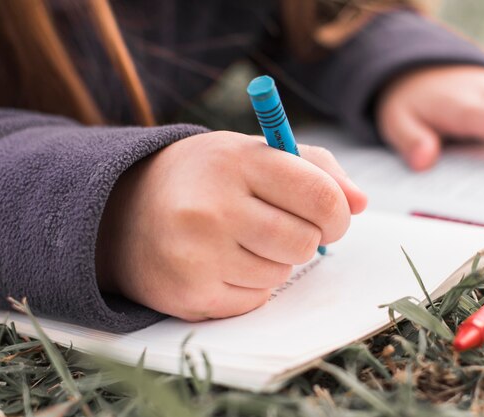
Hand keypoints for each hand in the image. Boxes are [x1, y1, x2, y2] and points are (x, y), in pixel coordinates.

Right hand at [96, 131, 366, 320]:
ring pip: (282, 273)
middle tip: (286, 227)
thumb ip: (315, 167)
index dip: (338, 212)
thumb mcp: (253, 153)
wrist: (123, 212)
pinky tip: (222, 262)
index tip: (331, 216)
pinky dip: (251, 284)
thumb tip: (360, 203)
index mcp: (236, 161)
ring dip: (275, 260)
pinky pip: (257, 298)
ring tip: (241, 239)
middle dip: (308, 238)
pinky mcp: (191, 295)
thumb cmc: (204, 178)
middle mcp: (213, 207)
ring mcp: (198, 255)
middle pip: (305, 242)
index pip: (321, 196)